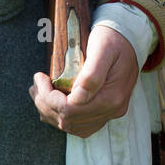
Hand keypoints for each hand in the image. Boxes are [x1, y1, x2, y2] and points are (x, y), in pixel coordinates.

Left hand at [31, 24, 138, 138]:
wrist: (128, 38)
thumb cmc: (113, 39)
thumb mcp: (103, 48)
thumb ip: (92, 74)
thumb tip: (76, 97)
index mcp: (112, 97)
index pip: (71, 110)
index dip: (49, 97)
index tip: (40, 77)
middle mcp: (112, 110)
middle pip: (69, 120)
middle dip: (46, 104)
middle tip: (35, 85)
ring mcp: (109, 113)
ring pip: (72, 126)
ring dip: (50, 112)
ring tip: (38, 93)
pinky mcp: (104, 111)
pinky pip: (79, 125)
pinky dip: (61, 117)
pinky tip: (52, 104)